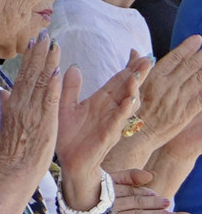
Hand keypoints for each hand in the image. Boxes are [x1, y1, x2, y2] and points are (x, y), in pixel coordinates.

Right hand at [0, 31, 61, 185]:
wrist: (12, 172)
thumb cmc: (10, 153)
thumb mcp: (4, 126)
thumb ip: (4, 107)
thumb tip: (2, 92)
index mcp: (12, 105)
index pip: (22, 76)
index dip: (29, 59)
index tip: (33, 43)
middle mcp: (20, 104)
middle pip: (30, 74)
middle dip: (38, 53)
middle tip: (44, 34)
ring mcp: (31, 112)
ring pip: (40, 82)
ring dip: (47, 62)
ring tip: (53, 44)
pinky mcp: (44, 121)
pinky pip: (49, 100)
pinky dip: (52, 85)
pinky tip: (57, 71)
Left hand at [55, 54, 148, 174]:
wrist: (66, 160)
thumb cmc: (68, 135)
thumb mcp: (66, 106)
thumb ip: (70, 88)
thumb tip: (74, 67)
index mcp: (99, 102)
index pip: (117, 81)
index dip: (127, 67)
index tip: (137, 53)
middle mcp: (108, 110)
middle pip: (126, 89)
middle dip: (137, 74)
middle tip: (148, 59)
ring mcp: (110, 122)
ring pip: (126, 103)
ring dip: (132, 90)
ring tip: (137, 75)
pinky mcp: (107, 135)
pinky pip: (118, 122)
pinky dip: (123, 111)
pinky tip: (128, 101)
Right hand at [133, 36, 201, 149]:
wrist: (134, 137)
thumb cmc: (128, 111)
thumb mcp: (128, 87)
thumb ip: (134, 68)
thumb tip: (135, 51)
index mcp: (153, 78)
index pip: (174, 58)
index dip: (187, 47)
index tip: (197, 39)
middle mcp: (168, 86)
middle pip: (190, 66)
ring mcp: (178, 99)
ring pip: (199, 79)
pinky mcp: (185, 113)